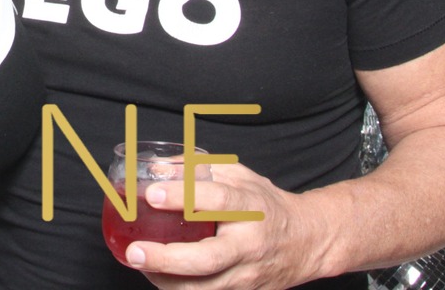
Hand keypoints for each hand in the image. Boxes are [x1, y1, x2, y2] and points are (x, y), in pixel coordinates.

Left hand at [125, 164, 326, 289]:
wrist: (308, 242)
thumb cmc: (266, 205)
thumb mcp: (239, 176)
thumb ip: (199, 168)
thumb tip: (158, 167)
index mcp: (251, 208)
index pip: (217, 201)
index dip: (183, 196)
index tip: (151, 193)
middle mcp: (250, 245)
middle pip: (207, 259)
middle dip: (167, 258)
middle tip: (136, 251)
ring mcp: (248, 275)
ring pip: (204, 288)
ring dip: (166, 281)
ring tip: (139, 263)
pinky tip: (158, 276)